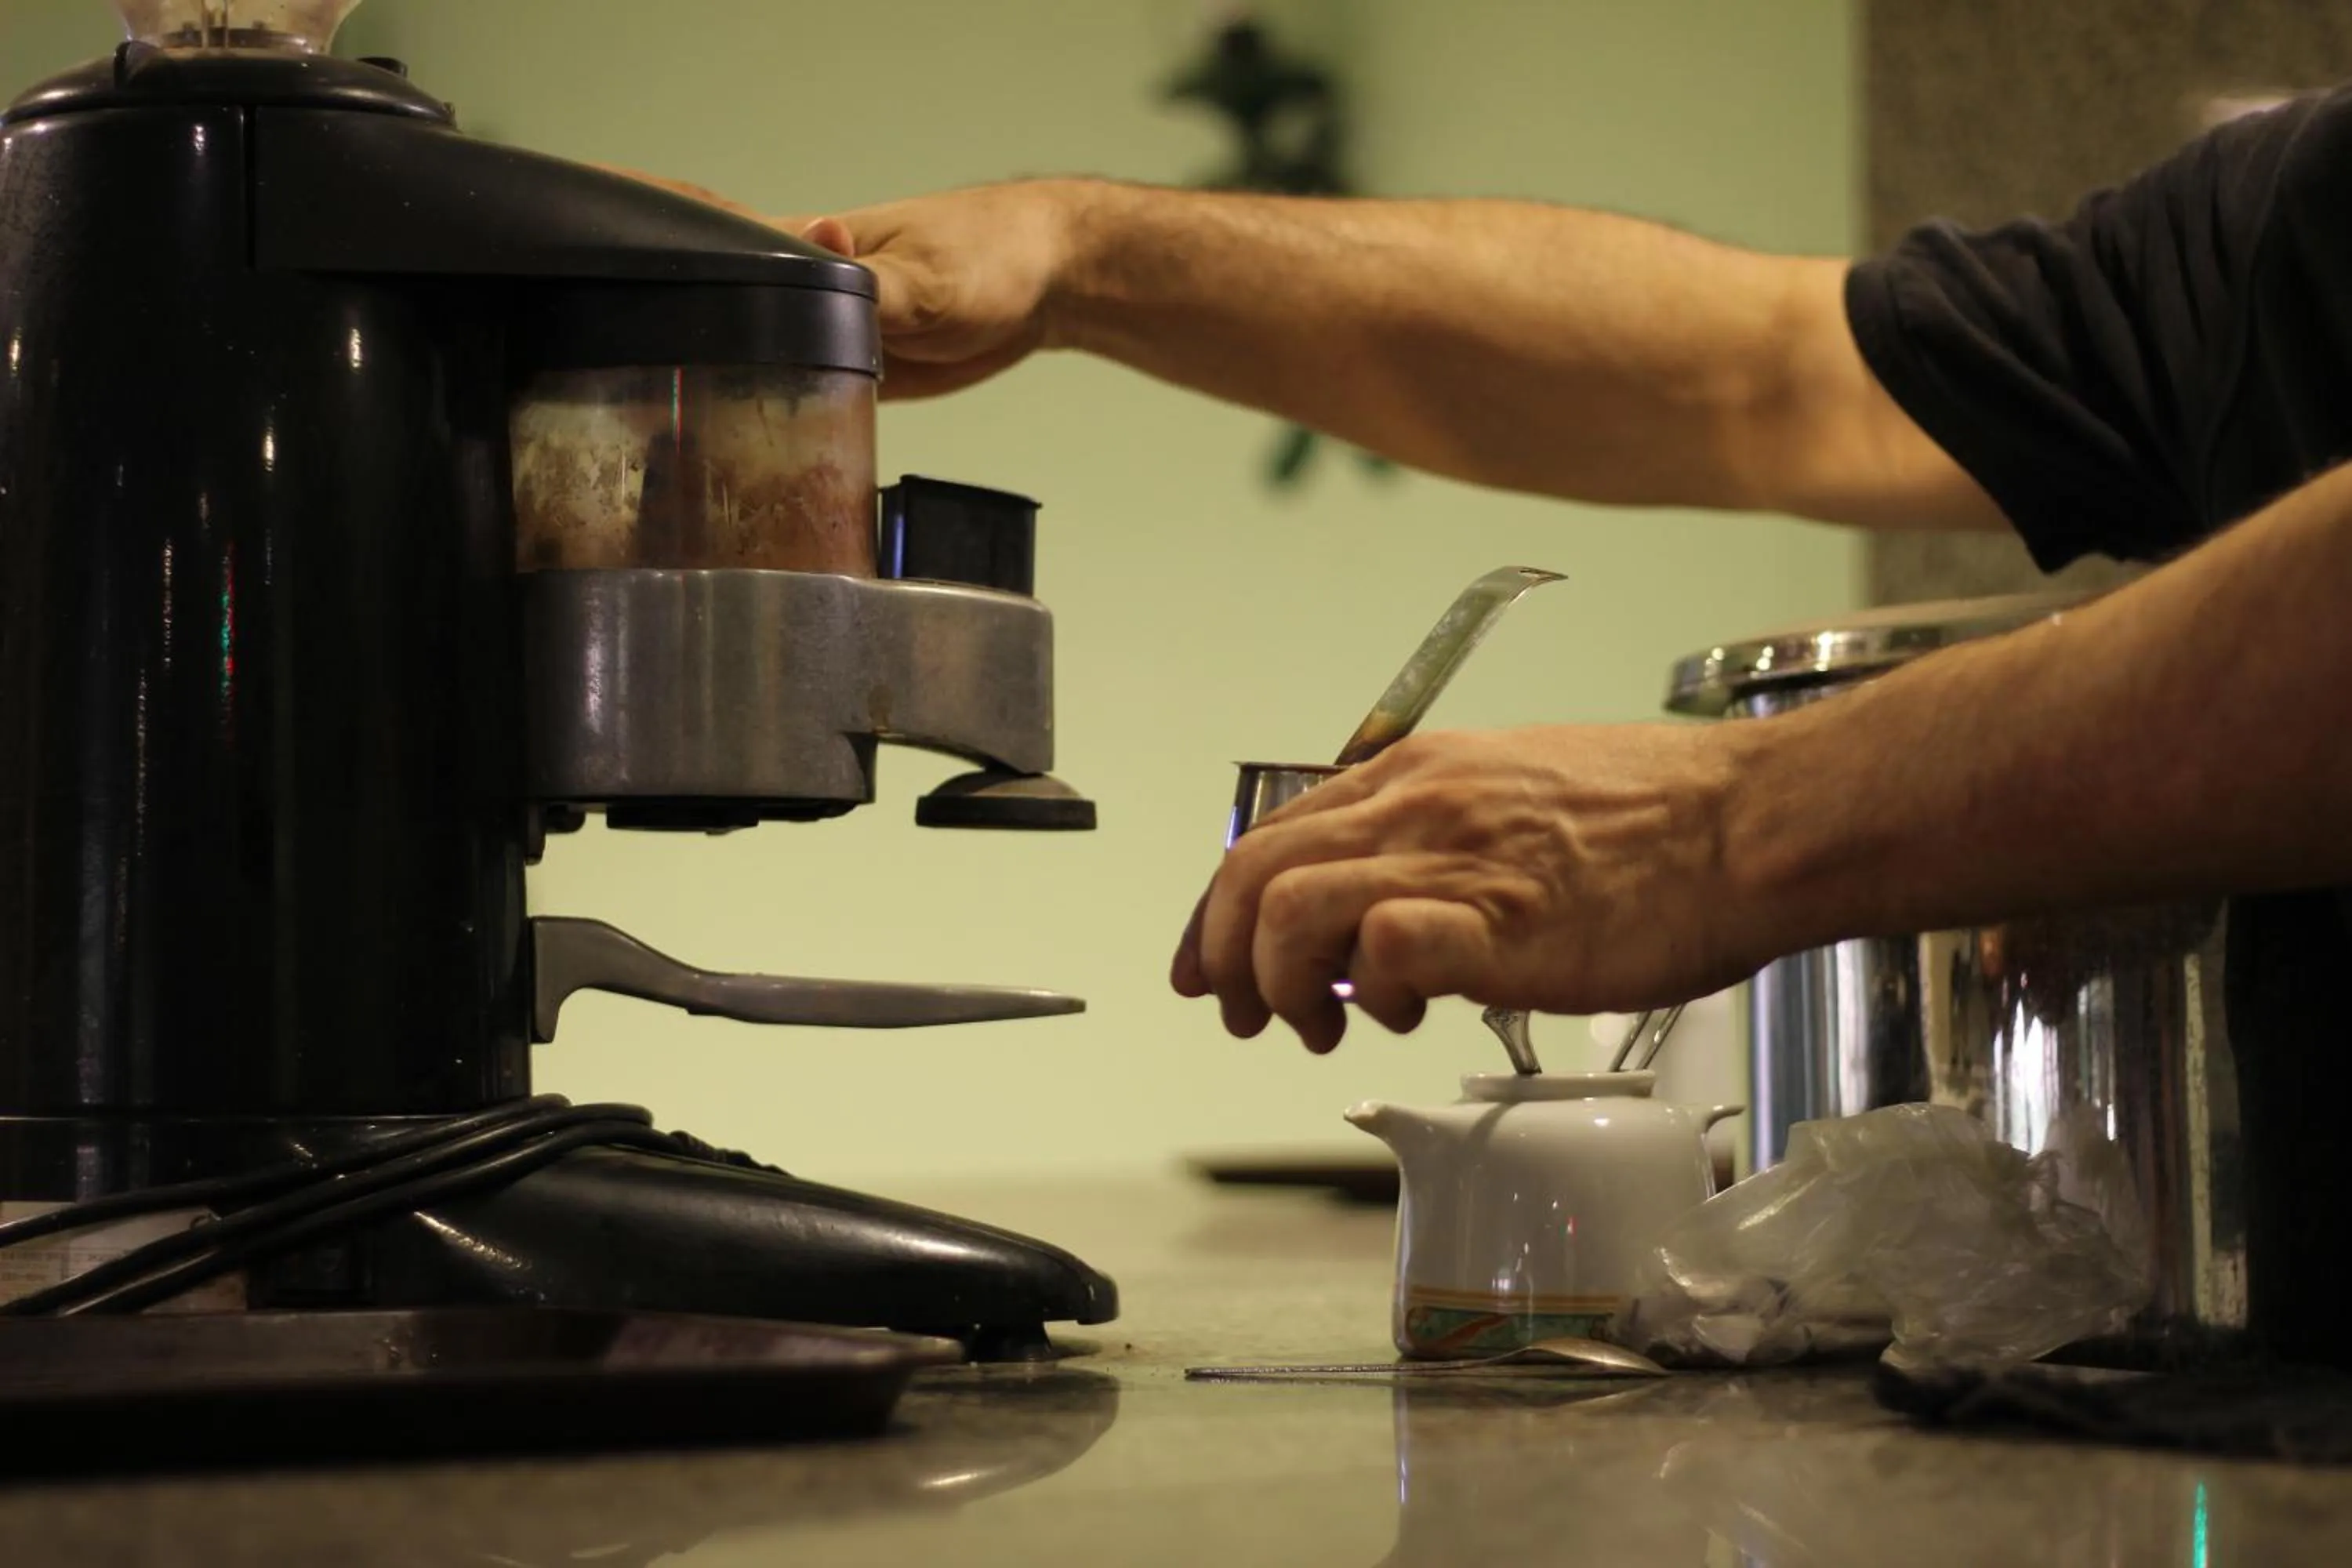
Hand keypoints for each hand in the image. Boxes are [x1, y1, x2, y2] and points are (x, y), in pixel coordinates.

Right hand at [607, 169, 1095, 399]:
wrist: (1044, 284)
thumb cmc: (988, 257)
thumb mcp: (927, 280)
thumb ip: (870, 284)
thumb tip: (822, 253)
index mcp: (800, 246)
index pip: (703, 241)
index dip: (643, 253)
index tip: (576, 269)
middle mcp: (794, 284)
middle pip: (706, 308)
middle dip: (656, 338)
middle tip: (593, 383)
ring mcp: (816, 327)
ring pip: (744, 352)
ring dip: (705, 384)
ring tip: (638, 428)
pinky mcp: (845, 365)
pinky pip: (791, 386)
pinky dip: (764, 409)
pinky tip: (728, 444)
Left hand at [1170, 727, 1767, 1053]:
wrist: (1754, 825)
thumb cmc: (1661, 824)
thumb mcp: (1520, 799)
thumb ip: (1443, 843)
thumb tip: (1392, 912)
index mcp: (1417, 773)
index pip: (1271, 835)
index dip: (1221, 912)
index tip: (1209, 965)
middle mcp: (1419, 805)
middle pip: (1254, 872)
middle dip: (1225, 957)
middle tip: (1243, 1015)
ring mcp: (1454, 860)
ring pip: (1292, 909)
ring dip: (1282, 983)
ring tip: (1323, 1027)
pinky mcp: (1499, 924)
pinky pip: (1385, 947)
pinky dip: (1372, 988)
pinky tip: (1409, 1015)